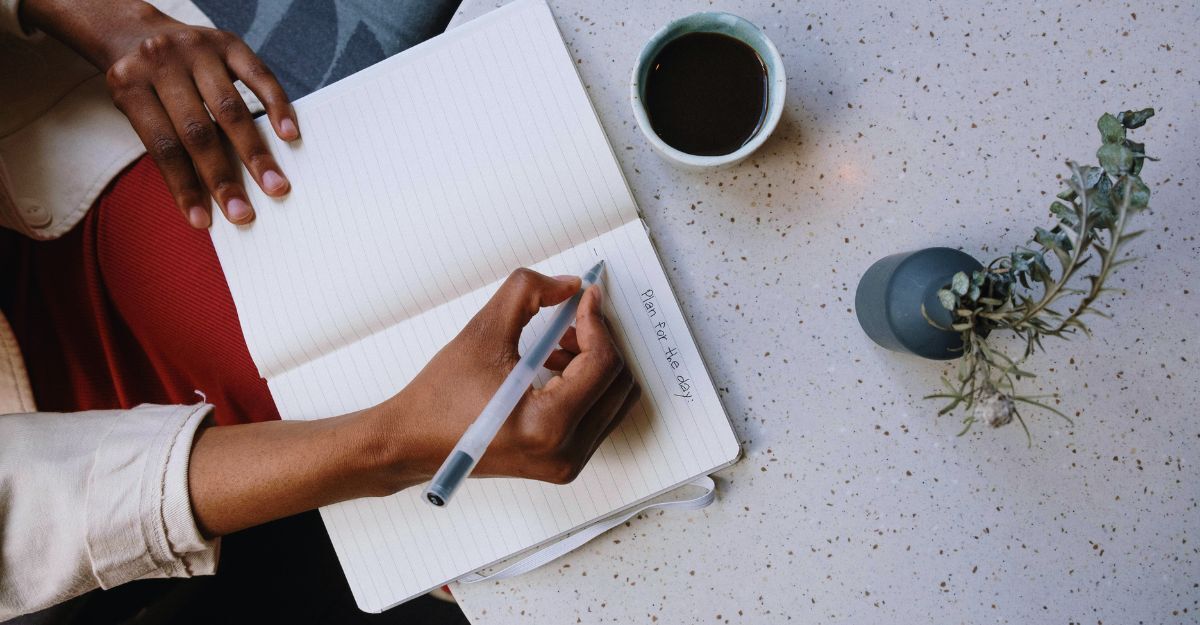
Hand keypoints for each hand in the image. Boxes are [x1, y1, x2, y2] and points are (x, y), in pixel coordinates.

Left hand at [22, 0, 297, 227]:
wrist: (137, 32)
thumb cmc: (143, 86)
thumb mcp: (137, 110)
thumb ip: (168, 144)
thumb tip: (208, 197)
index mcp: (130, 85)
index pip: (162, 146)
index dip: (183, 186)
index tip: (203, 222)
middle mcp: (161, 62)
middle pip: (196, 130)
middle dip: (223, 177)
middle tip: (245, 213)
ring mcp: (197, 49)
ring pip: (230, 108)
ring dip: (255, 153)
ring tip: (275, 186)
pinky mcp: (228, 41)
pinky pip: (259, 76)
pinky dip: (276, 106)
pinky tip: (288, 134)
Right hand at [374, 268, 639, 487]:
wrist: (413, 442)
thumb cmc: (440, 398)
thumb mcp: (482, 331)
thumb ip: (528, 293)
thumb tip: (571, 286)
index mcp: (546, 426)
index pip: (602, 363)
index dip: (597, 321)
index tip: (585, 298)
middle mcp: (564, 452)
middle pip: (619, 381)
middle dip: (600, 340)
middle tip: (574, 317)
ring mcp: (567, 462)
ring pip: (615, 397)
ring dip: (596, 361)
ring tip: (559, 342)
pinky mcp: (564, 461)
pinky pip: (599, 413)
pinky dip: (588, 383)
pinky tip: (555, 365)